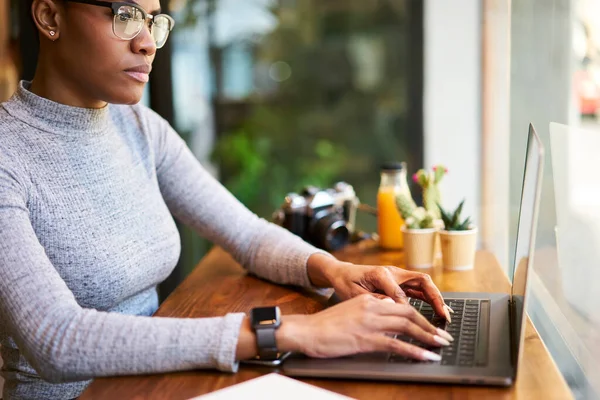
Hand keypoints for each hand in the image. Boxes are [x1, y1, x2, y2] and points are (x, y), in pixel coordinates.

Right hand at [277, 294, 453, 360]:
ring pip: (407, 327)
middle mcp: (372, 307)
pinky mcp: (366, 339)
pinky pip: (396, 345)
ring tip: (441, 345)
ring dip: (428, 337)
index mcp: (369, 299)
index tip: (430, 325)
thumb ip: (370, 311)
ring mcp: (370, 323)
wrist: (307, 330)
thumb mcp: (350, 310)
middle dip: (429, 325)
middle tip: (443, 336)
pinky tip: (425, 357)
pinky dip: (414, 351)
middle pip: (409, 314)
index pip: (401, 305)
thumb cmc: (325, 325)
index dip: (420, 316)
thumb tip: (389, 316)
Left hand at [322, 260, 449, 321]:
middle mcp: (393, 272)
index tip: (409, 323)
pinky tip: (437, 310)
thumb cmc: (345, 283)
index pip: (400, 292)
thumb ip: (373, 299)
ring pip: (423, 284)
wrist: (341, 273)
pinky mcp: (399, 282)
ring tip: (445, 315)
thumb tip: (391, 306)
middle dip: (435, 298)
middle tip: (444, 315)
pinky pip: (418, 289)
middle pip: (421, 281)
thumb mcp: (354, 294)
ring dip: (436, 298)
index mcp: (381, 274)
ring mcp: (398, 276)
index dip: (405, 308)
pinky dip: (429, 298)